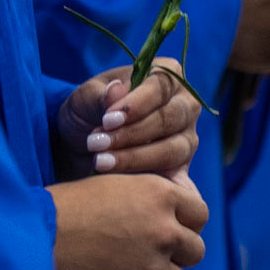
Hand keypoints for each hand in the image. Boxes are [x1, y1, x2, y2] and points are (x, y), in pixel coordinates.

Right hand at [50, 172, 207, 269]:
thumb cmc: (66, 206)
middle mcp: (163, 231)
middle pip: (196, 251)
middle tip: (147, 254)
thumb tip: (170, 211)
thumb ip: (147, 196)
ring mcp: (150, 269)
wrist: (33, 236)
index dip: (185, 222)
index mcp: (159, 195)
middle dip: (175, 254)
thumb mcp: (112, 183)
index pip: (201, 214)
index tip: (168, 228)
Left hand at [55, 62, 198, 178]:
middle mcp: (184, 106)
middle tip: (96, 143)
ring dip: (134, 158)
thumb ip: (102, 95)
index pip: (160, 86)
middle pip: (169, 119)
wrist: (82, 143)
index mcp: (167, 76)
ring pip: (171, 150)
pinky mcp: (181, 170)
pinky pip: (177, 181)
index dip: (136, 104)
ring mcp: (186, 139)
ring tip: (100, 162)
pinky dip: (157, 187)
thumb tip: (117, 90)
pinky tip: (134, 192)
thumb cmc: (89, 110)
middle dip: (131, 134)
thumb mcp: (86, 98)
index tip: (108, 120)